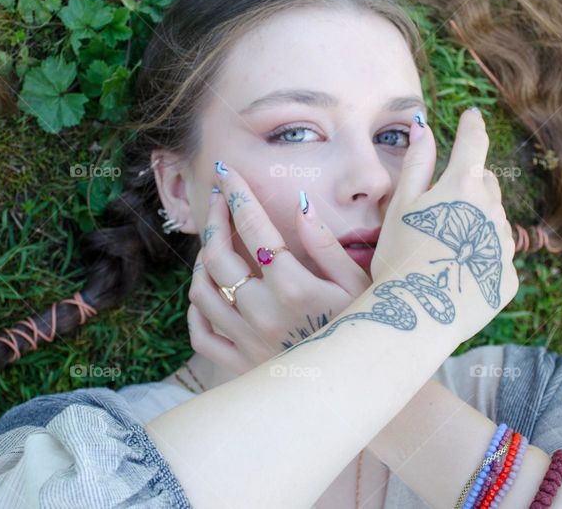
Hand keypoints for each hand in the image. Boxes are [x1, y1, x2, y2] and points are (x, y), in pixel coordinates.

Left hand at [185, 164, 372, 374]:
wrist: (362, 389)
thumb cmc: (365, 328)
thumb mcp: (358, 282)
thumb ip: (326, 242)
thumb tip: (300, 201)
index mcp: (293, 286)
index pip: (253, 227)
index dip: (236, 194)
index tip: (225, 172)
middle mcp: (263, 312)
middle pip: (216, 256)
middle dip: (213, 219)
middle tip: (216, 199)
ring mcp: (247, 340)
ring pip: (202, 291)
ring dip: (201, 261)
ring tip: (213, 243)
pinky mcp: (241, 366)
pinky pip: (201, 335)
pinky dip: (196, 310)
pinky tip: (207, 291)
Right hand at [370, 108, 517, 343]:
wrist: (415, 317)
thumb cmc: (399, 258)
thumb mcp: (400, 207)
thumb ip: (417, 164)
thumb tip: (424, 125)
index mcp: (463, 187)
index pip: (473, 144)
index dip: (472, 127)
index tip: (473, 116)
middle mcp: (492, 211)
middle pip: (486, 184)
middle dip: (469, 185)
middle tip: (440, 206)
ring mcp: (503, 246)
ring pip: (492, 222)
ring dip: (475, 224)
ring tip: (443, 249)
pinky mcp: (507, 278)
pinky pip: (495, 258)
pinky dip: (479, 258)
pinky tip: (455, 273)